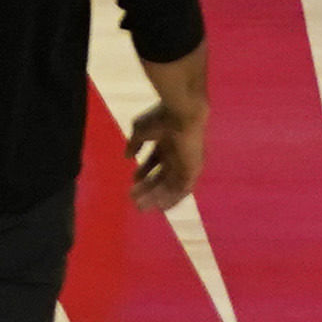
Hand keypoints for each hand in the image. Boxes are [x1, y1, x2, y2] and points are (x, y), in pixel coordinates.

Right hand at [125, 98, 206, 213]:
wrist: (181, 114)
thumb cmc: (160, 118)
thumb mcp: (140, 130)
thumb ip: (134, 143)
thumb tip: (127, 156)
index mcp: (166, 143)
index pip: (155, 161)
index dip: (143, 173)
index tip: (132, 183)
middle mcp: (177, 155)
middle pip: (162, 176)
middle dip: (148, 189)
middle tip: (134, 200)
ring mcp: (186, 163)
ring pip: (171, 185)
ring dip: (157, 197)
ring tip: (141, 206)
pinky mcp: (194, 170)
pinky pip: (183, 190)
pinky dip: (173, 199)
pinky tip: (160, 207)